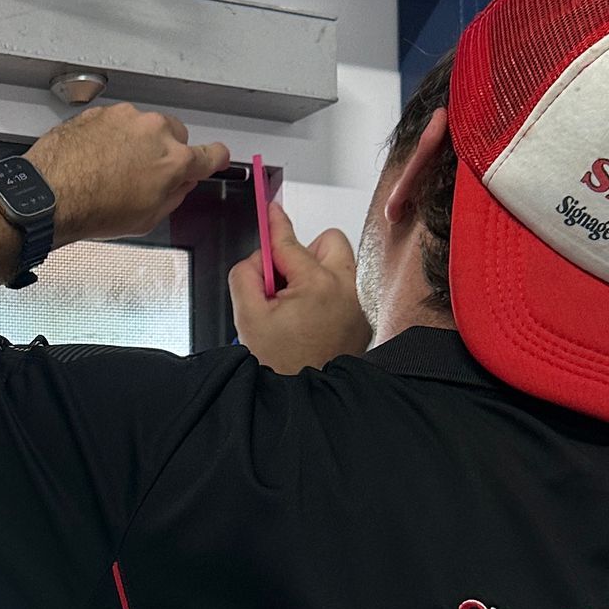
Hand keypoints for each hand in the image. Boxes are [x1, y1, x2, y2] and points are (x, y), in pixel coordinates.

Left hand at [27, 102, 228, 245]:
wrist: (50, 195)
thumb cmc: (94, 209)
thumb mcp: (147, 218)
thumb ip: (174, 196)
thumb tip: (181, 185)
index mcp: (174, 159)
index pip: (212, 154)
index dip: (215, 159)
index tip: (215, 159)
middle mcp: (154, 130)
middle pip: (175, 136)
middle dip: (165, 153)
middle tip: (145, 176)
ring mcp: (125, 117)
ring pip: (143, 127)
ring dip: (135, 144)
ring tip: (112, 171)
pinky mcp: (100, 112)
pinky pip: (115, 124)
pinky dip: (111, 138)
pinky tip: (96, 160)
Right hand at [229, 203, 369, 372]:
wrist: (304, 399)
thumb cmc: (281, 365)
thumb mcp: (248, 317)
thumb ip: (246, 276)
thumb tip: (258, 259)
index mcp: (317, 285)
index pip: (290, 242)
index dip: (275, 224)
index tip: (271, 209)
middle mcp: (346, 290)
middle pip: (328, 242)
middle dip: (304, 253)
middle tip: (283, 282)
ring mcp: (358, 307)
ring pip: (339, 266)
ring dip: (316, 275)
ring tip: (297, 307)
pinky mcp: (362, 321)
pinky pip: (345, 293)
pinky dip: (327, 299)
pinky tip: (311, 323)